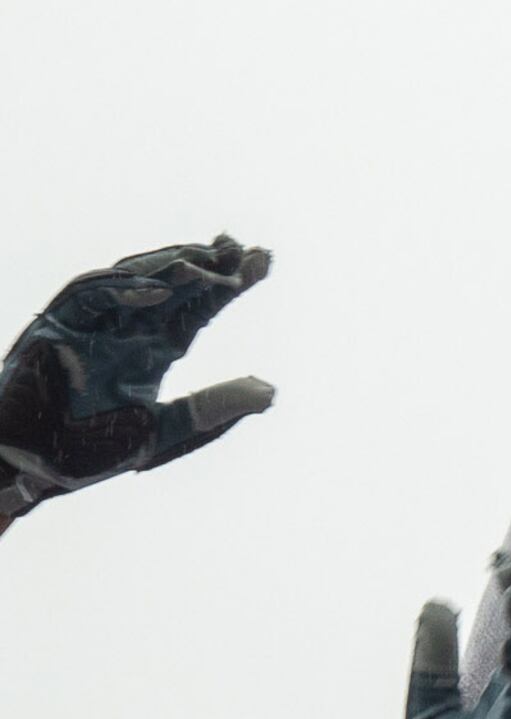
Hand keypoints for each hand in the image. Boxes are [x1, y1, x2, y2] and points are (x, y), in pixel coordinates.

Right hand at [0, 238, 274, 513]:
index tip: (264, 263)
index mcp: (151, 351)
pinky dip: (121, 289)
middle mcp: (123, 330)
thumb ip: (212, 410)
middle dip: (208, 265)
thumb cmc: (90, 452)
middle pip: (171, 286)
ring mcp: (89, 324)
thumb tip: (271, 392)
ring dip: (170, 268)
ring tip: (211, 262)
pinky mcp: (54, 326)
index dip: (229, 286)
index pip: (197, 309)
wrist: (31, 469)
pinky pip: (88, 296)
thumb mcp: (163, 433)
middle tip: (247, 249)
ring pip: (131, 279)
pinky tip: (162, 291)